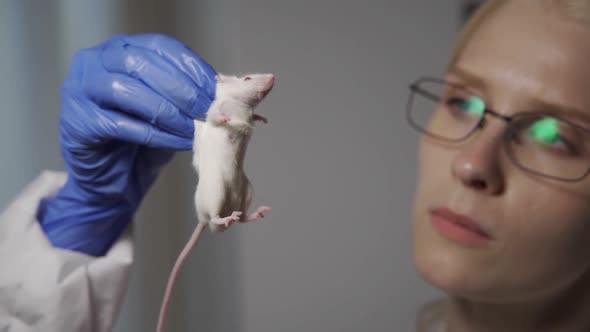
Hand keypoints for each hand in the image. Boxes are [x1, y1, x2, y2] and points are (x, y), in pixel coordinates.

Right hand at [38, 33, 216, 255]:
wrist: (113, 179)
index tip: (216, 87)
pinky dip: (154, 134)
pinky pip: (119, 124)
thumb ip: (191, 96)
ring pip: (126, 90)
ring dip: (167, 111)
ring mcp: (80, 90)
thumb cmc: (143, 139)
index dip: (191, 66)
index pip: (160, 47)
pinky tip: (177, 142)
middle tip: (207, 110)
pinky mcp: (76, 122)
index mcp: (122, 50)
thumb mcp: (171, 110)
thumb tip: (229, 90)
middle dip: (181, 88)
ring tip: (194, 128)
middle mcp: (96, 62)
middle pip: (141, 64)